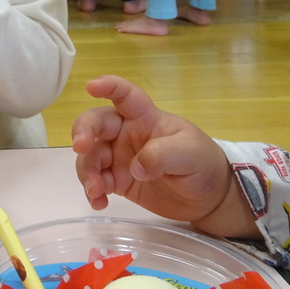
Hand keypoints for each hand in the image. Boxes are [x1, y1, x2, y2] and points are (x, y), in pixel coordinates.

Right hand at [72, 75, 257, 238]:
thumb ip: (162, 154)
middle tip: (80, 147)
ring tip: (96, 190)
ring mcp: (119, 157)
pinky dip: (92, 192)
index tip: (90, 87)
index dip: (107, 86)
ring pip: (90, 156)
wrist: (209, 199)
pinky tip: (98, 202)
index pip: (124, 95)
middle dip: (82, 131)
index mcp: (144, 117)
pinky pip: (96, 182)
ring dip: (86, 170)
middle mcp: (125, 133)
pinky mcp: (118, 181)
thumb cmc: (202, 163)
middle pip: (95, 124)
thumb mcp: (190, 152)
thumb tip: (135, 167)